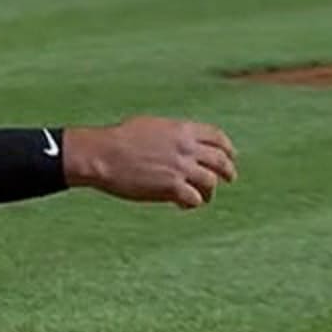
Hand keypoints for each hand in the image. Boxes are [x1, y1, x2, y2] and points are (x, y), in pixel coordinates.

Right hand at [61, 116, 236, 208]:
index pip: (217, 136)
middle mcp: (186, 148)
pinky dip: (192, 204)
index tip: (230, 155)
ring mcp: (180, 168)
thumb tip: (179, 139)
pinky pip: (194, 199)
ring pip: (210, 183)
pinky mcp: (172, 188)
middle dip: (228, 171)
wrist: (101, 155)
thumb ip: (171, 133)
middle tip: (229, 178)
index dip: (227, 147)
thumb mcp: (149, 126)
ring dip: (209, 192)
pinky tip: (182, 205)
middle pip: (220, 161)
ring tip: (202, 197)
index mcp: (181, 130)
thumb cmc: (117, 140)